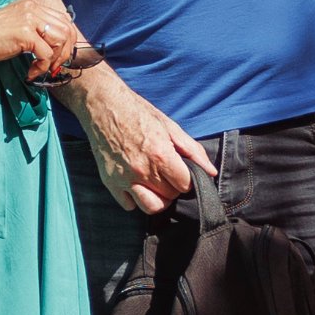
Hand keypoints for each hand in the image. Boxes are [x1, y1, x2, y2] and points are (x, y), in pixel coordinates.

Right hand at [0, 0, 64, 72]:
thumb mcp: (15, 25)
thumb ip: (32, 28)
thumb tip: (53, 45)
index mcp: (32, 6)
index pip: (64, 20)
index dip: (67, 41)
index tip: (58, 57)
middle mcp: (33, 9)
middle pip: (68, 29)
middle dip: (66, 52)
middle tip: (54, 67)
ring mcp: (29, 20)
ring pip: (61, 41)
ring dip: (55, 60)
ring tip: (41, 69)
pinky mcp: (24, 34)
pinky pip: (46, 54)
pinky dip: (41, 67)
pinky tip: (30, 72)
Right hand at [74, 65, 215, 213]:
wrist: (103, 106)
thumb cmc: (138, 114)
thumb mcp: (169, 126)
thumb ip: (192, 151)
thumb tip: (211, 172)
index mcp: (161, 155)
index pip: (185, 185)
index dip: (188, 180)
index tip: (182, 173)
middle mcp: (143, 170)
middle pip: (170, 196)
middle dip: (174, 188)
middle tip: (169, 176)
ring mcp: (125, 178)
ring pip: (151, 207)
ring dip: (158, 200)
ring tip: (157, 187)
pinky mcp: (110, 182)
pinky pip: (129, 205)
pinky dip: (135, 199)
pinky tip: (137, 185)